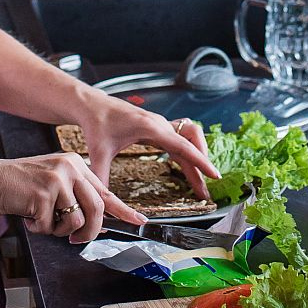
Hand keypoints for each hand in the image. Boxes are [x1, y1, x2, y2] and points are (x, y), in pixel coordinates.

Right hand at [0, 151, 144, 243]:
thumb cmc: (19, 184)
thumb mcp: (53, 182)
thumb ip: (75, 197)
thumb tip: (97, 223)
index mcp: (76, 164)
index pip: (105, 192)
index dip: (123, 210)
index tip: (139, 221)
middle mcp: (70, 169)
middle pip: (96, 210)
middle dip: (90, 233)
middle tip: (76, 240)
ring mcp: (58, 180)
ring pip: (76, 221)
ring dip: (59, 231)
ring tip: (42, 220)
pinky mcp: (43, 195)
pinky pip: (50, 227)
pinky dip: (38, 228)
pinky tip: (27, 216)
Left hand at [75, 94, 219, 200]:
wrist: (93, 105)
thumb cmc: (96, 124)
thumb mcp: (98, 154)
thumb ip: (102, 179)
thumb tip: (104, 202)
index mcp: (150, 128)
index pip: (183, 146)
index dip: (201, 161)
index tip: (215, 175)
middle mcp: (160, 124)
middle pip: (191, 144)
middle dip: (201, 166)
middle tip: (204, 191)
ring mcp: (161, 124)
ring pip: (190, 138)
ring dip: (198, 155)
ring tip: (199, 179)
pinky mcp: (158, 126)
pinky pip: (181, 137)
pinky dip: (189, 150)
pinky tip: (187, 164)